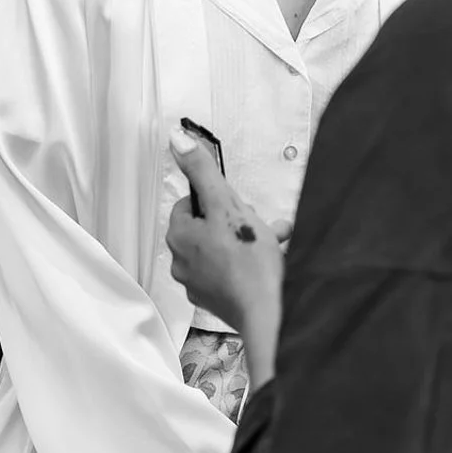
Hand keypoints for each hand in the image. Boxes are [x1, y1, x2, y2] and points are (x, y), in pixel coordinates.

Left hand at [165, 128, 287, 339]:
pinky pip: (229, 274)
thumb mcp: (227, 205)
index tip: (236, 206)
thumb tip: (177, 139)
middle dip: (235, 221)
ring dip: (246, 241)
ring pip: (221, 250)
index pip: (189, 204)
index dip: (216, 200)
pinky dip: (247, 264)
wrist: (267, 313)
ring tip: (274, 240)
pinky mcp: (217, 302)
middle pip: (207, 228)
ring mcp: (199, 286)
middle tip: (258, 224)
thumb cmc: (248, 260)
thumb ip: (202, 171)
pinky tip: (271, 262)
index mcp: (179, 238)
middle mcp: (182, 263)